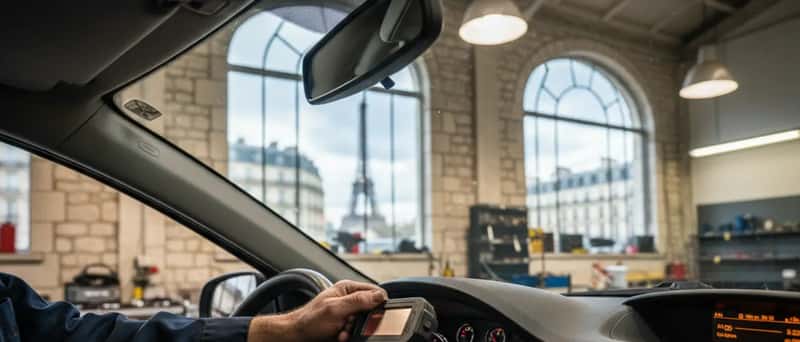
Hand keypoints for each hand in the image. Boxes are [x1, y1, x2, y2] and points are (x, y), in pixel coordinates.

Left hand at [247, 280, 387, 341]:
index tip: (370, 314)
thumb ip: (358, 301)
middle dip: (362, 321)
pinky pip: (356, 332)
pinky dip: (349, 335)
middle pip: (370, 309)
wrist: (296, 336)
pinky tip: (340, 336)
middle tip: (349, 324)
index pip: (374, 292)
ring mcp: (346, 313)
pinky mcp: (344, 326)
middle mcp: (348, 299)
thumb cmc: (309, 320)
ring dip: (355, 330)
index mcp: (347, 288)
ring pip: (364, 323)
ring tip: (341, 332)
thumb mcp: (335, 309)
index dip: (376, 304)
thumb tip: (380, 296)